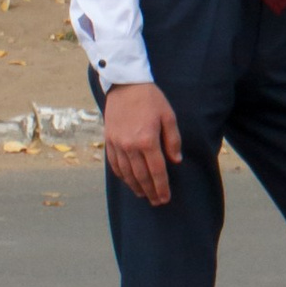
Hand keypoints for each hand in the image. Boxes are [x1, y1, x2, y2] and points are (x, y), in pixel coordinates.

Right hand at [102, 78, 182, 205]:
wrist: (125, 85)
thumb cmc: (151, 99)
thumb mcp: (168, 116)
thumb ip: (173, 140)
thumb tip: (176, 161)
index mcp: (148, 140)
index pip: (157, 171)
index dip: (162, 187)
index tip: (165, 198)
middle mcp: (130, 146)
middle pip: (141, 176)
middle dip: (150, 191)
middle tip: (156, 201)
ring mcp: (117, 144)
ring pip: (126, 173)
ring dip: (135, 186)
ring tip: (143, 195)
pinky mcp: (109, 140)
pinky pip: (114, 163)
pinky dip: (121, 175)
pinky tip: (128, 181)